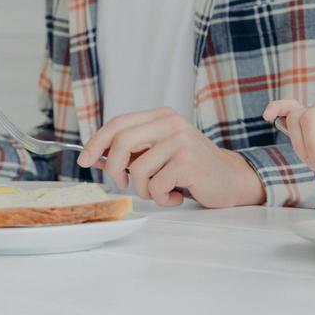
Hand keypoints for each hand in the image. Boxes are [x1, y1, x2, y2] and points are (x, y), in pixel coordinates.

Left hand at [77, 108, 265, 208]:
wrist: (230, 179)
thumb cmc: (191, 168)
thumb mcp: (161, 151)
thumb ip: (133, 150)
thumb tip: (93, 156)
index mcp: (161, 117)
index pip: (119, 123)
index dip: (96, 142)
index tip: (84, 160)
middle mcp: (171, 123)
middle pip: (122, 141)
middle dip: (113, 168)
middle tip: (122, 183)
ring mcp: (180, 141)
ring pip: (137, 170)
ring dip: (143, 190)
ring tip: (162, 190)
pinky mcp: (188, 162)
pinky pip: (155, 186)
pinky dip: (161, 198)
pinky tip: (176, 195)